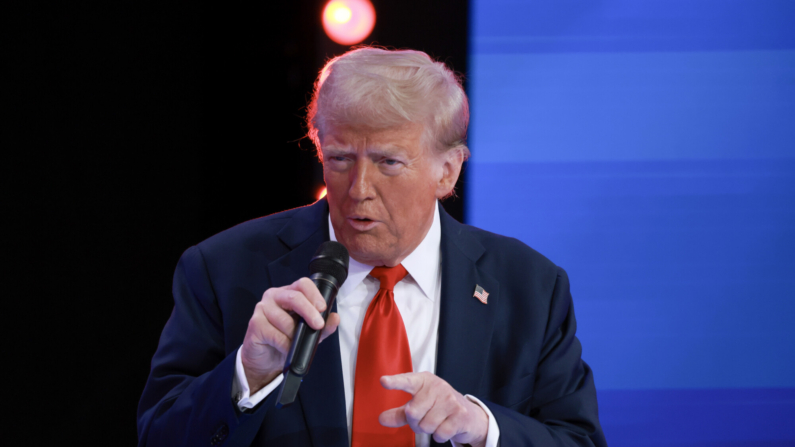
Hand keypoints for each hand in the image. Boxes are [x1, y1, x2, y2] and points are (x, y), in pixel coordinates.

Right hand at [241, 278, 340, 392]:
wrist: (265, 359)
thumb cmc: (286, 340)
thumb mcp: (308, 333)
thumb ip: (323, 326)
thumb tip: (335, 318)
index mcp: (288, 293)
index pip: (303, 284)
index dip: (314, 294)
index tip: (323, 308)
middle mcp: (274, 296)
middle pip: (294, 297)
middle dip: (309, 312)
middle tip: (318, 325)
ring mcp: (262, 308)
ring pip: (285, 321)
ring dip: (295, 336)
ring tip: (296, 343)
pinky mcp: (255, 324)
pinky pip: (276, 335)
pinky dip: (285, 345)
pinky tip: (286, 348)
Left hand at [379, 372, 488, 446]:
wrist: (469, 414)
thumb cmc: (439, 406)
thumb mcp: (419, 405)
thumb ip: (399, 413)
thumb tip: (381, 419)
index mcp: (423, 381)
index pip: (406, 381)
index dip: (395, 382)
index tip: (383, 381)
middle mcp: (437, 387)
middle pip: (412, 413)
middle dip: (415, 423)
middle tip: (424, 418)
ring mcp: (450, 399)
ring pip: (425, 426)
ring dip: (428, 430)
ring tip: (437, 421)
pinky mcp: (460, 414)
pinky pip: (439, 434)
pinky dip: (439, 436)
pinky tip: (446, 427)